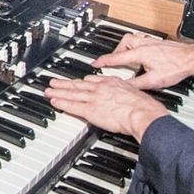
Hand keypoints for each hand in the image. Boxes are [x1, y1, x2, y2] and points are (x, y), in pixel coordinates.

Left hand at [45, 74, 168, 139]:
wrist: (142, 113)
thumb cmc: (144, 106)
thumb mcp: (136, 91)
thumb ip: (127, 92)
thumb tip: (129, 96)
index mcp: (112, 83)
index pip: (93, 80)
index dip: (83, 81)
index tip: (77, 80)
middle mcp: (101, 88)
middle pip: (79, 84)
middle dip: (65, 83)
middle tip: (54, 82)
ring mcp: (94, 98)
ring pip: (72, 93)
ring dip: (59, 91)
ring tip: (49, 90)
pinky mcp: (90, 110)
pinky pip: (73, 106)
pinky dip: (62, 103)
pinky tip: (54, 101)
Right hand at [94, 33, 193, 89]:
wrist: (192, 58)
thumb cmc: (177, 67)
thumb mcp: (154, 80)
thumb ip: (137, 84)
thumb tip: (124, 87)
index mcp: (140, 53)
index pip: (117, 57)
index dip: (104, 61)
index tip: (96, 63)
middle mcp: (144, 44)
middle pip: (123, 42)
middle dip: (116, 51)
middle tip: (115, 61)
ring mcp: (151, 42)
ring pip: (132, 39)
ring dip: (126, 47)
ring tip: (126, 57)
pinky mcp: (157, 43)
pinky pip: (141, 40)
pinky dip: (136, 46)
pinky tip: (141, 54)